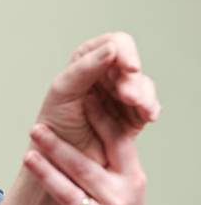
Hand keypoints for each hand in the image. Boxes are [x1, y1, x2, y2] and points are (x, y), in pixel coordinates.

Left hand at [24, 95, 149, 204]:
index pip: (118, 142)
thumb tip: (92, 105)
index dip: (102, 121)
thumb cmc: (119, 203)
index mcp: (130, 175)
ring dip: (49, 176)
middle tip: (35, 127)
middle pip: (85, 167)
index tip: (85, 98)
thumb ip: (110, 151)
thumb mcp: (123, 177)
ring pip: (72, 195)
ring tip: (27, 156)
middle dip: (59, 147)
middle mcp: (121, 194)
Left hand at [37, 32, 158, 163]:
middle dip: (132, 81)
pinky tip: (147, 116)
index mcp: (87, 62)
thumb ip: (85, 69)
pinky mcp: (133, 115)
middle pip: (132, 66)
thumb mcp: (63, 92)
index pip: (114, 44)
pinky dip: (150, 108)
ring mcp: (121, 94)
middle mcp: (107, 75)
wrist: (58, 161)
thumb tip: (112, 48)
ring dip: (143, 95)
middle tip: (128, 98)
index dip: (126, 51)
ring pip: (144, 85)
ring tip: (138, 108)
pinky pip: (149, 106)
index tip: (130, 66)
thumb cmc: (54, 124)